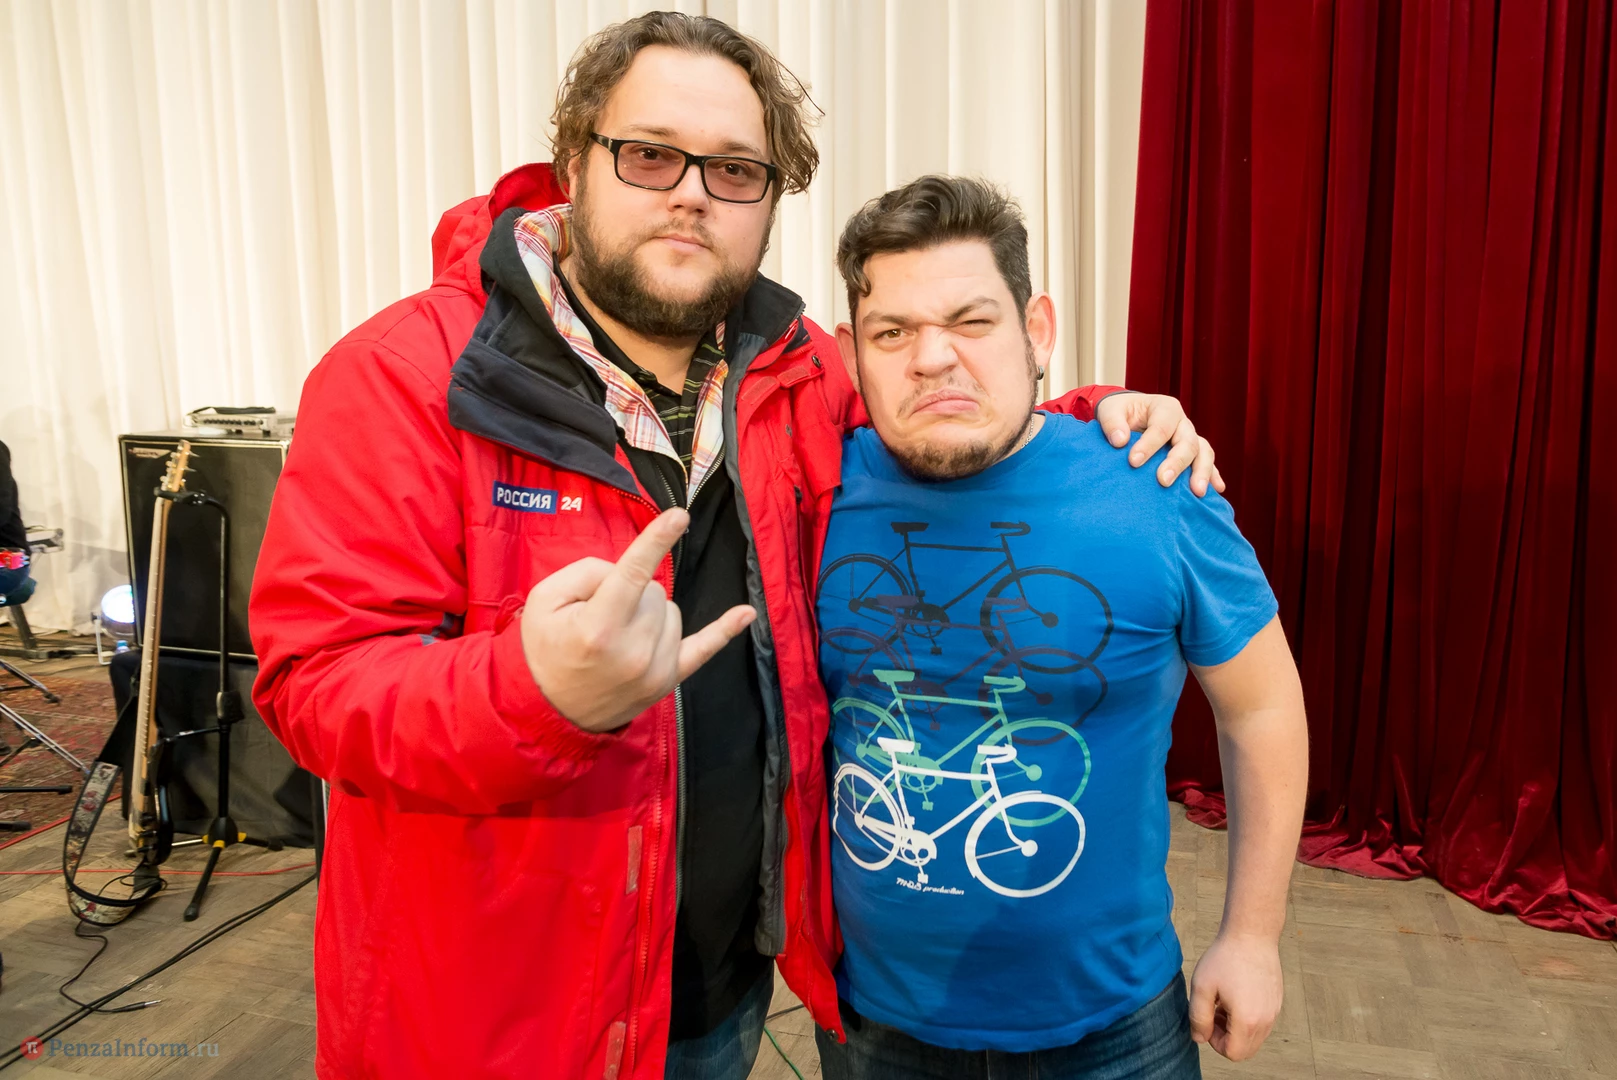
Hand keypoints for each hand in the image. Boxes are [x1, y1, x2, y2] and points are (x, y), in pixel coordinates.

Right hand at [519, 508, 755, 731]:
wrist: (550, 711)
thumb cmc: (545, 649)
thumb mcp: (545, 601)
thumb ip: (586, 573)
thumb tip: (626, 571)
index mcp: (600, 626)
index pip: (634, 573)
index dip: (657, 540)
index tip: (680, 515)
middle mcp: (634, 649)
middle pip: (654, 590)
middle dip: (631, 592)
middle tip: (598, 617)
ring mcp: (655, 668)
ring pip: (672, 610)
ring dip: (651, 612)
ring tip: (617, 636)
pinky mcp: (668, 680)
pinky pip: (704, 649)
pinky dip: (724, 631)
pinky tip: (746, 613)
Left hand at [1094, 392, 1224, 495]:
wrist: (1128, 415)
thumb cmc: (1119, 412)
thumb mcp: (1110, 410)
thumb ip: (1112, 423)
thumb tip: (1120, 440)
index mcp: (1165, 408)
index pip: (1162, 427)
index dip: (1149, 445)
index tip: (1133, 461)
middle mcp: (1182, 423)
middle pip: (1187, 442)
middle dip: (1176, 462)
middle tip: (1164, 481)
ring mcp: (1190, 438)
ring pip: (1203, 452)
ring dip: (1202, 472)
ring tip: (1197, 492)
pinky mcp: (1192, 454)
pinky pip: (1206, 463)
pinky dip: (1212, 476)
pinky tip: (1216, 490)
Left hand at [1188, 933, 1283, 1060]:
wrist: (1252, 934)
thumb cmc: (1225, 958)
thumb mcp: (1202, 987)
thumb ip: (1198, 1018)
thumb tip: (1199, 1038)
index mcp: (1247, 1020)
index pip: (1232, 1053)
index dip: (1214, 1042)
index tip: (1207, 1018)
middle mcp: (1266, 1020)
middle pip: (1245, 1050)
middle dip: (1225, 1037)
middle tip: (1214, 1012)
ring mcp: (1274, 1011)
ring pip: (1254, 1037)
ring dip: (1236, 1028)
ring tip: (1223, 1002)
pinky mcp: (1276, 1002)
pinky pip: (1262, 1023)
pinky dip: (1247, 1018)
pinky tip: (1235, 995)